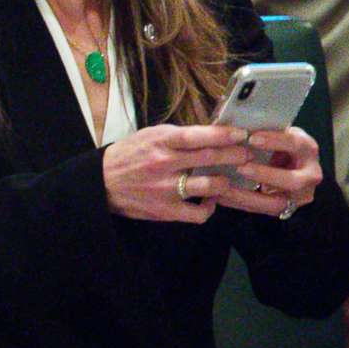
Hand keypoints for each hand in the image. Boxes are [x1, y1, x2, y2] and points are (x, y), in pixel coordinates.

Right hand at [101, 123, 267, 224]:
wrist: (101, 182)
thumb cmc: (129, 155)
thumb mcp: (150, 136)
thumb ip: (178, 136)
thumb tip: (212, 134)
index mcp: (160, 141)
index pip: (197, 136)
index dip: (223, 134)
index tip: (241, 134)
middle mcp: (164, 163)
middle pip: (210, 158)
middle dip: (235, 155)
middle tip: (247, 154)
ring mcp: (166, 189)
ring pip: (210, 185)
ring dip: (226, 181)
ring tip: (231, 178)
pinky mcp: (165, 210)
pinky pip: (198, 213)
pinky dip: (209, 207)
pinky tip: (210, 201)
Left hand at [206, 124, 322, 220]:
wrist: (290, 165)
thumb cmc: (276, 143)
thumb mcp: (275, 133)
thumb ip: (260, 128)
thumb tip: (229, 119)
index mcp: (307, 149)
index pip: (295, 144)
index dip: (274, 141)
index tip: (251, 138)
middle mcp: (310, 174)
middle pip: (293, 180)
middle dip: (266, 175)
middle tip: (241, 168)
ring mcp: (300, 196)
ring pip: (276, 203)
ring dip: (248, 196)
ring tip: (224, 188)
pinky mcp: (285, 209)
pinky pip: (261, 210)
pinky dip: (239, 203)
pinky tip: (220, 197)